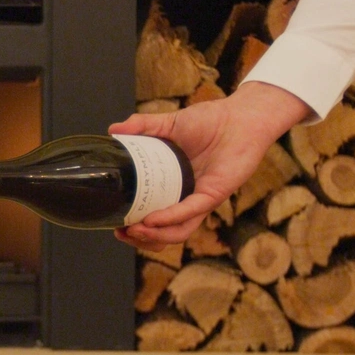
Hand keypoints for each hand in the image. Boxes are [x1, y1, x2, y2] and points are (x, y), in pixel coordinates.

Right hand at [110, 81, 311, 250]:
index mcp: (173, 184)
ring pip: (178, 230)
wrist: (240, 116)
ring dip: (155, 235)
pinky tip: (152, 219)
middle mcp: (186, 196)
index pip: (152, 213)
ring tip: (134, 231)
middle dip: (141, 238)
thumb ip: (142, 126)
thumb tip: (113, 130)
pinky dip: (170, 217)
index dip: (133, 223)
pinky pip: (190, 211)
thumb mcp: (168, 123)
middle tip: (121, 232)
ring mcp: (200, 198)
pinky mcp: (213, 194)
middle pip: (163, 231)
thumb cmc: (210, 121)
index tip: (115, 222)